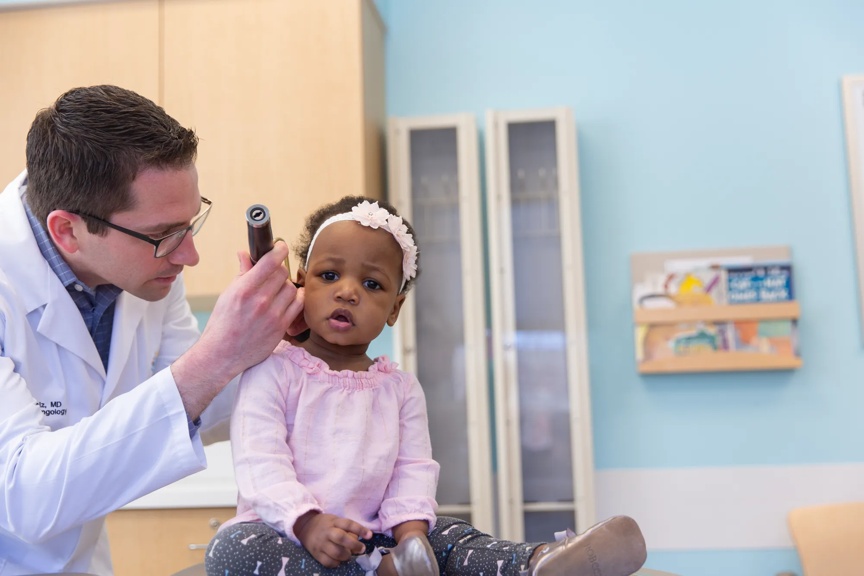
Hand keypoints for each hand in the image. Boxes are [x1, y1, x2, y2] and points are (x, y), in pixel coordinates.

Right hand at [172, 241, 303, 418]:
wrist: (222, 354)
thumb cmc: (222, 323)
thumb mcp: (227, 295)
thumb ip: (242, 273)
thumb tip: (245, 253)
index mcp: (244, 290)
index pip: (269, 262)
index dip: (279, 250)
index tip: (281, 246)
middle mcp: (260, 301)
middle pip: (282, 273)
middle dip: (278, 270)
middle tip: (273, 273)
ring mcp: (273, 315)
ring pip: (291, 288)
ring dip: (286, 285)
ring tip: (276, 290)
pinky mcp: (281, 327)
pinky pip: (298, 304)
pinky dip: (295, 298)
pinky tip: (287, 299)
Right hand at [295, 512, 371, 567]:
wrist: (305, 527)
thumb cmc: (326, 524)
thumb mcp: (336, 520)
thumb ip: (348, 529)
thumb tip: (359, 540)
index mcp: (334, 522)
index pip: (348, 524)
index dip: (360, 529)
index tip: (370, 536)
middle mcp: (327, 532)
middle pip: (342, 538)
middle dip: (354, 545)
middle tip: (362, 549)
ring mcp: (321, 543)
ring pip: (336, 552)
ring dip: (346, 556)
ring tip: (348, 555)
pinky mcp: (316, 554)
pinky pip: (328, 562)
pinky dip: (336, 563)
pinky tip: (338, 560)